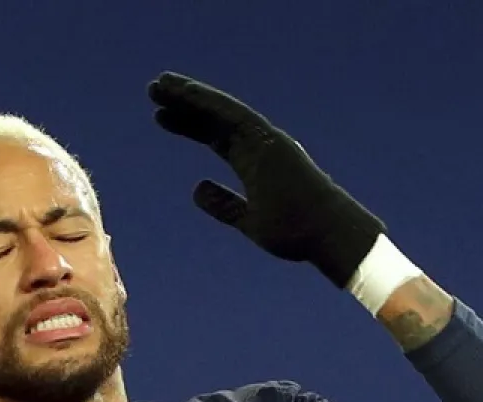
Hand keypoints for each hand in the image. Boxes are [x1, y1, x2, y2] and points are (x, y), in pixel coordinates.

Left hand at [148, 72, 384, 288]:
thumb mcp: (250, 221)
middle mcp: (258, 145)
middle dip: (184, 106)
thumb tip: (196, 188)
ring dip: (189, 96)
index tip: (161, 117)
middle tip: (153, 91)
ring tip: (159, 85)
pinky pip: (233, 115)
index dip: (190, 125)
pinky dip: (208, 102)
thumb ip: (225, 206)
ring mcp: (264, 141)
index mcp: (254, 162)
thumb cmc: (297, 232)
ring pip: (220, 111)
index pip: (215, 137)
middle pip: (213, 120)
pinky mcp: (268, 142)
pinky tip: (184, 93)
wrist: (328, 234)